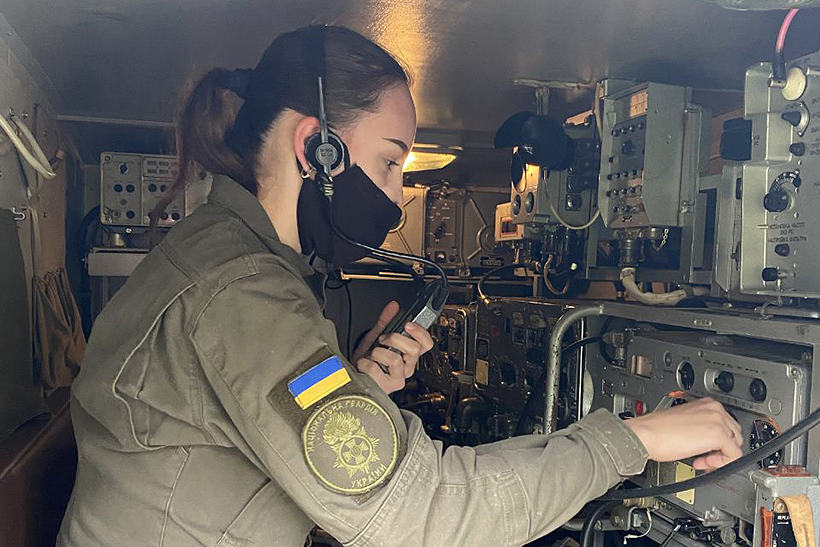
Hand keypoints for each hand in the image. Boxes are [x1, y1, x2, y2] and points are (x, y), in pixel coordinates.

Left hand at [352, 301, 433, 393]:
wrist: (353, 375)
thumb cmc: (367, 360)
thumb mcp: (375, 337)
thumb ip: (385, 322)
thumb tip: (393, 306)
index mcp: (409, 355)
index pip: (426, 344)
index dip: (420, 333)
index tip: (408, 324)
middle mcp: (407, 368)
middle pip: (414, 349)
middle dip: (395, 339)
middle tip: (383, 339)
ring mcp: (398, 379)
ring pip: (395, 359)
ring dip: (377, 353)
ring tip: (372, 356)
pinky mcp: (386, 387)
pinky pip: (376, 369)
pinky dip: (366, 363)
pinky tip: (365, 365)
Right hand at [624, 397, 742, 470]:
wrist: (646, 434)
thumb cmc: (657, 430)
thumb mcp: (685, 422)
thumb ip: (700, 426)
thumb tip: (708, 440)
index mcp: (706, 404)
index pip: (726, 424)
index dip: (718, 442)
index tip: (705, 449)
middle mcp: (714, 408)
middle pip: (734, 434)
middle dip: (721, 449)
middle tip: (704, 457)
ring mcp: (718, 420)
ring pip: (735, 444)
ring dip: (720, 457)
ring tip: (703, 460)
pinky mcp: (718, 434)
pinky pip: (734, 455)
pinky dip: (722, 463)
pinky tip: (704, 463)